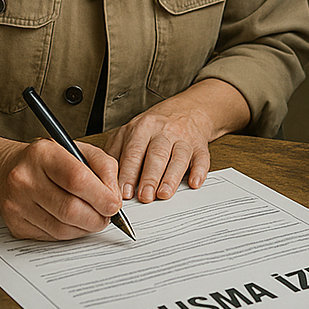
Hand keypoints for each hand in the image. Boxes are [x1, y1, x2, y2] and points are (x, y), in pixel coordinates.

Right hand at [0, 137, 123, 240]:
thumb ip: (103, 166)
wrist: (4, 171)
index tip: (115, 204)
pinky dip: (71, 232)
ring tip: (94, 217)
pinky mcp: (16, 226)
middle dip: (97, 217)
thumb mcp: (78, 149)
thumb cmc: (48, 159)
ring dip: (86, 227)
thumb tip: (114, 196)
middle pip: (70, 209)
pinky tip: (75, 222)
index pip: (77, 179)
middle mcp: (25, 179)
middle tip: (108, 215)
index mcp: (43, 154)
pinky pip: (52, 236)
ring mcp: (17, 205)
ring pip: (62, 228)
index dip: (101, 195)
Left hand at [102, 80, 250, 203]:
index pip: (133, 151)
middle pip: (156, 154)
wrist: (186, 111)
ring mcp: (184, 138)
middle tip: (143, 197)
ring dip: (171, 177)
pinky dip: (200, 171)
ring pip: (178, 157)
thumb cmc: (153, 129)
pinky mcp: (200, 146)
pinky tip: (194, 182)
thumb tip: (106, 181)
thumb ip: (117, 153)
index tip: (122, 193)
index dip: (128, 173)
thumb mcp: (130, 133)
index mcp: (142, 128)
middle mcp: (163, 131)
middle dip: (149, 177)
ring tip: (163, 194)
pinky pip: (202, 158)